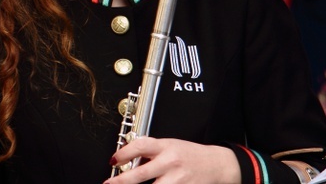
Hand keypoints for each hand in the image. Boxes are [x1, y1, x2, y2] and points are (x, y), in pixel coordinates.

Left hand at [106, 136, 239, 183]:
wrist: (217, 164)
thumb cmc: (189, 155)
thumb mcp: (169, 145)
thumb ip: (151, 151)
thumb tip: (128, 159)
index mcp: (166, 147)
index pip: (140, 146)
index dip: (123, 153)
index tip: (113, 160)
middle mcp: (171, 163)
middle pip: (141, 174)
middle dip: (122, 181)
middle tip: (109, 183)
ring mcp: (178, 180)